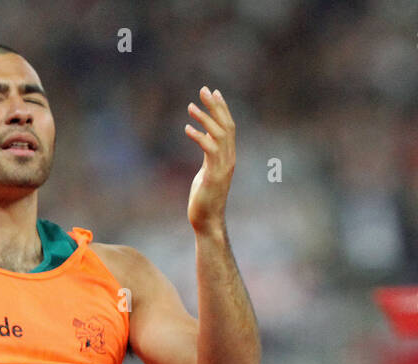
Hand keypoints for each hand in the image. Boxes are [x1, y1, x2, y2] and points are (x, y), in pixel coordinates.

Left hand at [184, 87, 235, 233]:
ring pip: (219, 135)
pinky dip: (199, 137)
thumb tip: (205, 141)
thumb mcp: (206, 171)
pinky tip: (187, 128)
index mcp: (228, 157)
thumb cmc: (204, 198)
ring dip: (205, 119)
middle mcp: (229, 159)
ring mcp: (224, 167)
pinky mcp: (214, 175)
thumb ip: (209, 156)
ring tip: (191, 106)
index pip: (229, 127)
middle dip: (215, 106)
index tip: (214, 92)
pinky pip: (209, 150)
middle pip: (226, 126)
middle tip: (204, 89)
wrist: (207, 220)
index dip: (222, 108)